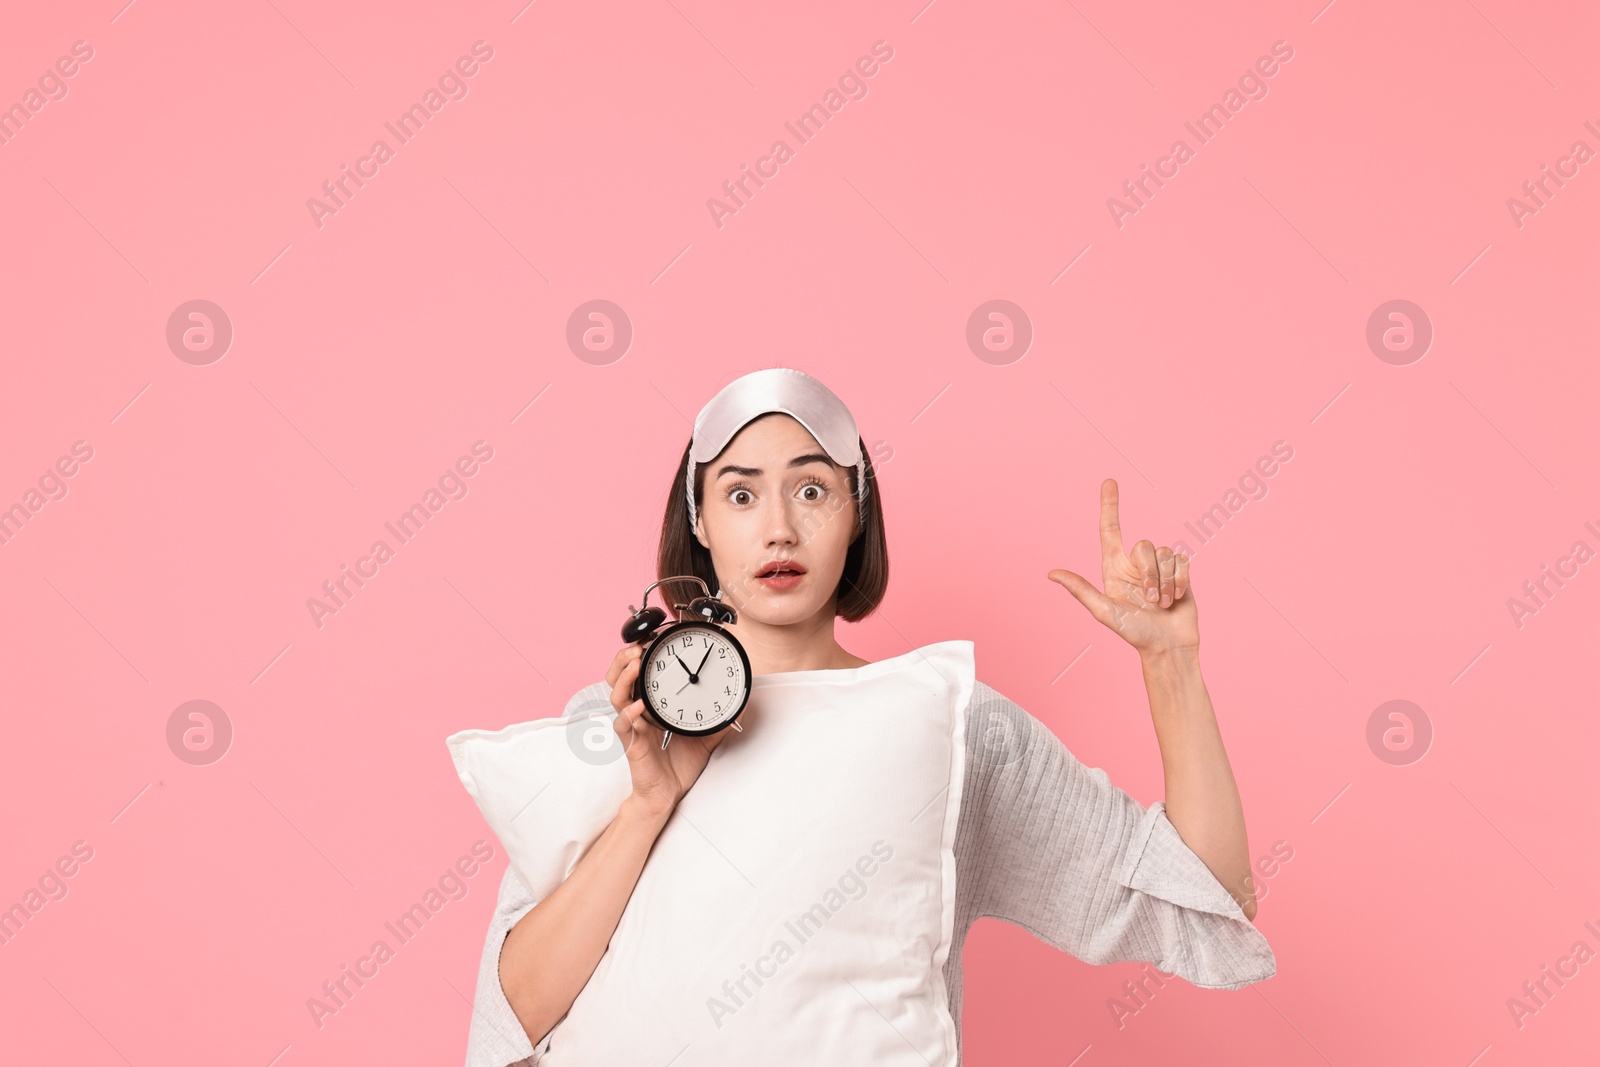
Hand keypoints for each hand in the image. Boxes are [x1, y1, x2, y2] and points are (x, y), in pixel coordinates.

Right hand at [604, 643, 733, 819]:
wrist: (668, 794)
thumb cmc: (680, 763)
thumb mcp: (707, 735)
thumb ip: (721, 718)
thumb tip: (744, 705)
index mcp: (651, 704)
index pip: (639, 673)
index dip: (639, 654)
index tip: (650, 637)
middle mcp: (638, 712)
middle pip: (618, 677)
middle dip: (623, 659)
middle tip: (637, 646)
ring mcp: (633, 727)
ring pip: (616, 696)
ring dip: (623, 677)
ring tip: (633, 664)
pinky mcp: (632, 744)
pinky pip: (623, 726)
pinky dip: (629, 714)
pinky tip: (638, 706)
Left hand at [1047, 478, 1198, 654]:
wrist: (1168, 648)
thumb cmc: (1134, 634)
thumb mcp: (1104, 611)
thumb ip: (1080, 590)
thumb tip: (1051, 573)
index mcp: (1114, 568)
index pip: (1110, 530)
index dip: (1110, 505)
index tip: (1109, 481)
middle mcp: (1135, 564)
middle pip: (1144, 544)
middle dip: (1150, 573)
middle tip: (1150, 600)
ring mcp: (1158, 567)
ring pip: (1165, 552)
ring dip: (1166, 581)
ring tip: (1162, 604)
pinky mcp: (1180, 572)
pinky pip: (1183, 560)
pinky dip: (1181, 581)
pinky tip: (1177, 598)